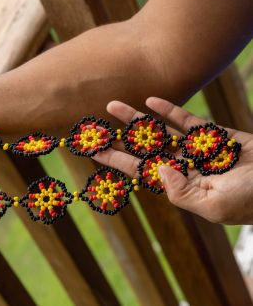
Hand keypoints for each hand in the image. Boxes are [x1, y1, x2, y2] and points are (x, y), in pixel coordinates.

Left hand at [92, 97, 252, 224]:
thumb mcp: (214, 206)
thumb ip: (181, 192)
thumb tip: (157, 171)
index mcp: (179, 186)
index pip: (138, 170)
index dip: (115, 159)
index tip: (92, 150)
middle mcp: (183, 167)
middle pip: (142, 148)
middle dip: (118, 138)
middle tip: (93, 126)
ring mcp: (197, 150)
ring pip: (160, 131)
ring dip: (136, 118)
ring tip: (112, 105)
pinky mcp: (215, 135)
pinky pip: (188, 121)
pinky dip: (170, 111)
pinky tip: (151, 101)